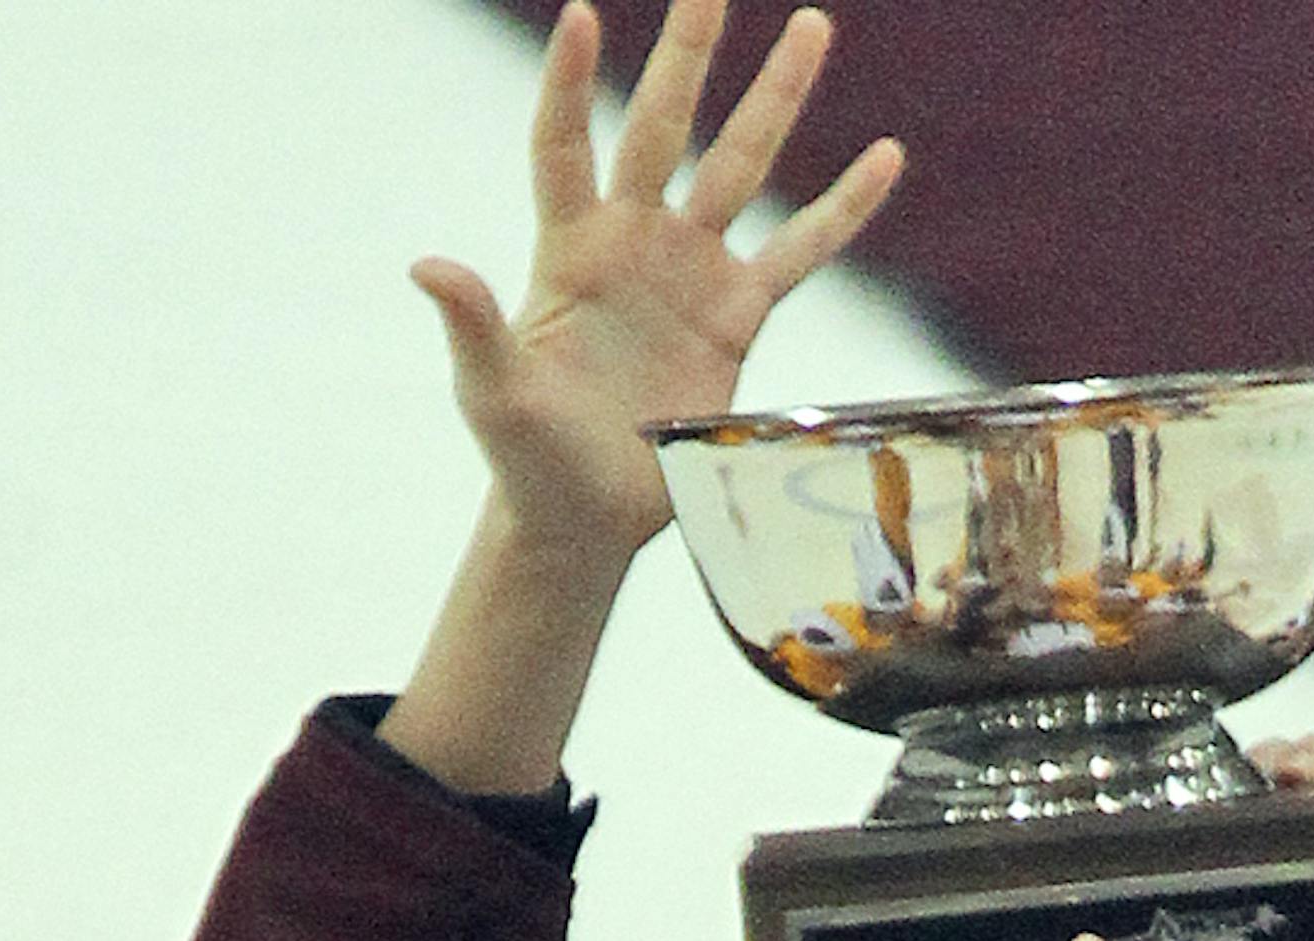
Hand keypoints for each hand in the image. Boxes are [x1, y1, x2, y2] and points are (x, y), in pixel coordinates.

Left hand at [413, 0, 901, 560]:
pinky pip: (801, 252)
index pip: (564, 145)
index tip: (583, 16)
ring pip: (741, 167)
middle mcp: (632, 243)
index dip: (571, 86)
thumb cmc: (527, 458)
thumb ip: (472, 323)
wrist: (588, 517)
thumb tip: (429, 266)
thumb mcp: (491, 392)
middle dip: (688, 54)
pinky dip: (843, 208)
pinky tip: (885, 157)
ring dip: (775, 99)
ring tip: (814, 26)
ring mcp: (690, 274)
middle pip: (663, 127)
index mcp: (568, 249)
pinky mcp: (738, 319)